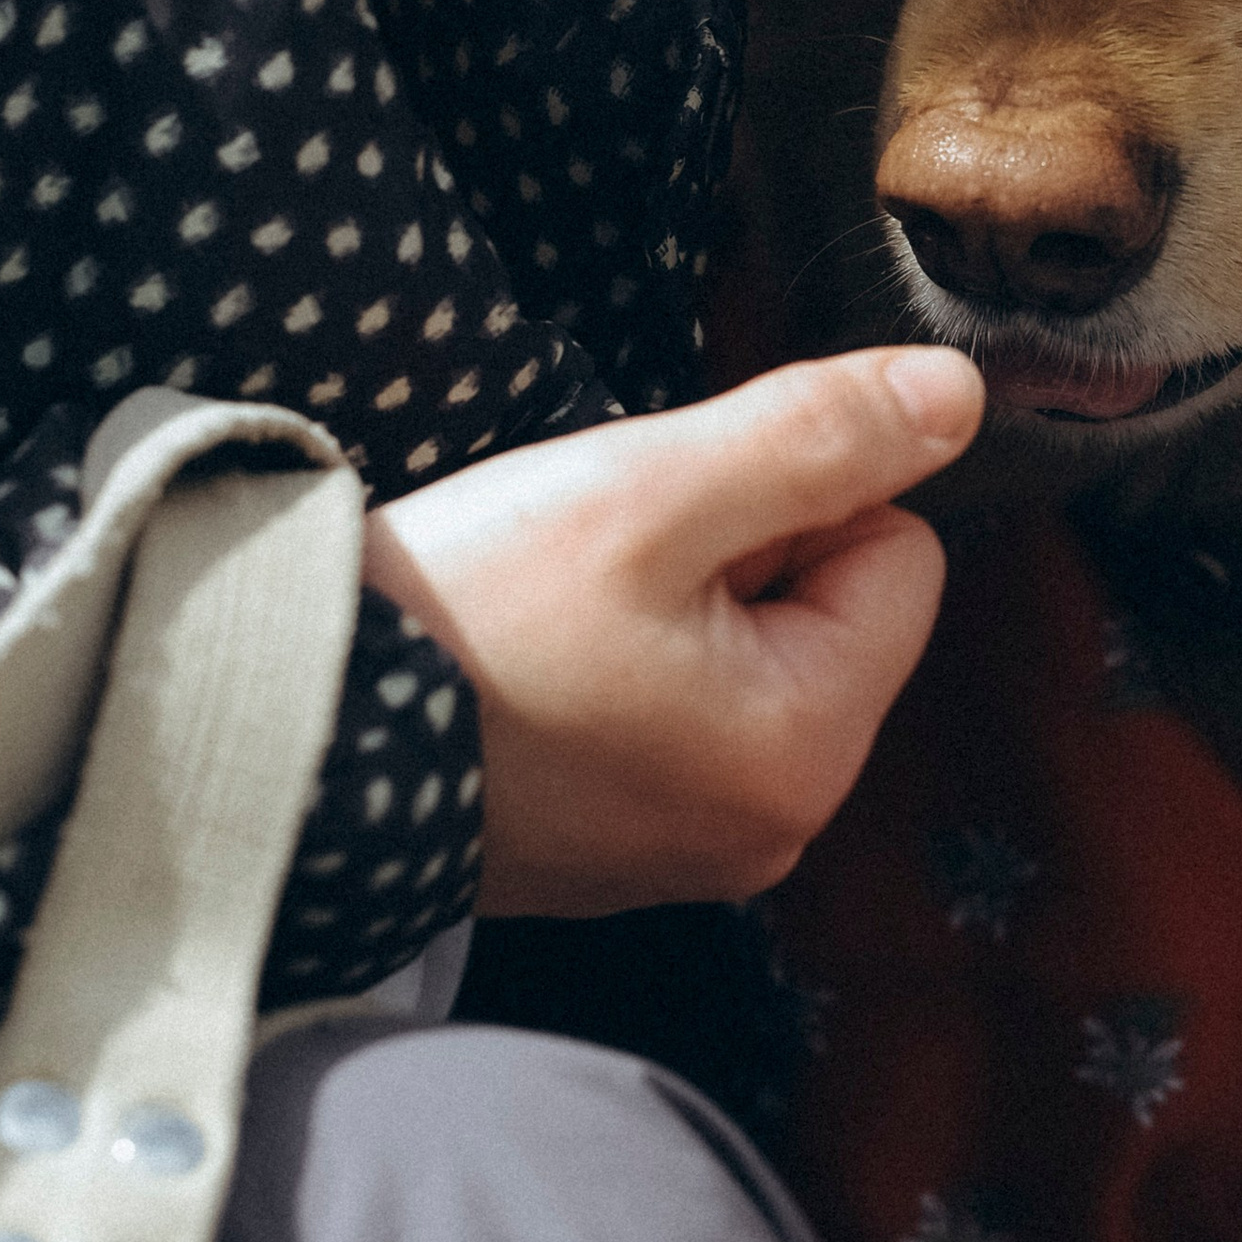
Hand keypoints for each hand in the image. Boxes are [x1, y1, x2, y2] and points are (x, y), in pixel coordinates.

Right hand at [359, 347, 975, 915]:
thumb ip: (818, 435)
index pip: (899, 553)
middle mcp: (769, 826)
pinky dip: (613, 661)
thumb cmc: (469, 619)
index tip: (673, 515)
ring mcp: (687, 848)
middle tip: (602, 559)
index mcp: (806, 752)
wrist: (283, 741)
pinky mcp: (612, 845)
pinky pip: (670, 708)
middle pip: (825, 608)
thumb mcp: (655, 488)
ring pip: (744, 650)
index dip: (799, 497)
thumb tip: (957, 393)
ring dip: (667, 598)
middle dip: (733, 553)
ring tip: (555, 608)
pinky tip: (531, 658)